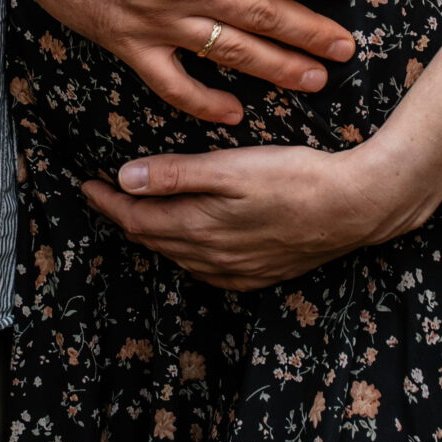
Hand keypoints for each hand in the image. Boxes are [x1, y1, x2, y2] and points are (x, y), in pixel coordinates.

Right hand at [19, 0, 358, 124]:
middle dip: (312, 33)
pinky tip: (235, 113)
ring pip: (230, 52)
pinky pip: (173, 84)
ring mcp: (157, 20)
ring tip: (316, 81)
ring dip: (278, 69)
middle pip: (264, 13)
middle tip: (348, 49)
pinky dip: (205, 103)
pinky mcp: (129, 44)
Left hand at [81, 140, 435, 290]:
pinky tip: (191, 242)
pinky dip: (186, 252)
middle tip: (105, 195)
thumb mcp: (231, 166)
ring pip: (179, 255)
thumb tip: (125, 178)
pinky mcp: (259, 275)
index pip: (137, 219)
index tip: (87, 184)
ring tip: (139, 213)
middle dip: (125, 216)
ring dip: (155, 234)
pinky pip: (207, 270)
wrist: (354, 208)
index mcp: (199, 228)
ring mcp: (236, 271)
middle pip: (154, 239)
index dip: (108, 202)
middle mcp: (212, 258)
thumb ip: (177, 174)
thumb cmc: (295, 178)